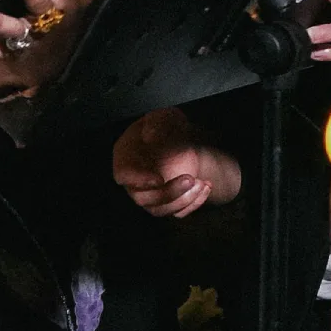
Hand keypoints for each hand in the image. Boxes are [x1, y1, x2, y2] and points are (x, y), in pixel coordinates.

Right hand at [113, 107, 238, 218]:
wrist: (181, 140)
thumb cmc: (166, 127)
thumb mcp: (164, 118)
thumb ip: (157, 124)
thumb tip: (151, 137)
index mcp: (125, 157)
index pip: (124, 175)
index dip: (138, 180)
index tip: (159, 179)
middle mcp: (134, 180)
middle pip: (143, 199)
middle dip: (168, 193)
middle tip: (190, 178)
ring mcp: (149, 194)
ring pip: (161, 210)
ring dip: (183, 200)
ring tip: (201, 182)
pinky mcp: (166, 203)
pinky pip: (177, 212)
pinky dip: (194, 203)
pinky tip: (206, 186)